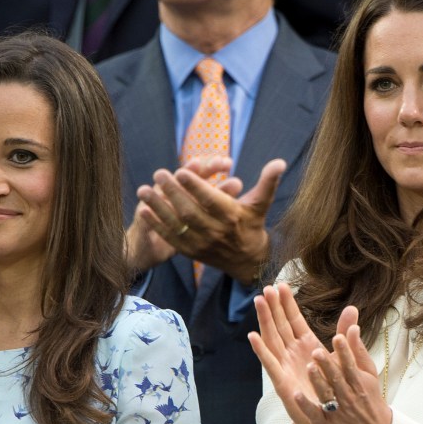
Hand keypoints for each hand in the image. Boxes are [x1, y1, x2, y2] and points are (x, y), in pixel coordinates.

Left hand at [133, 156, 285, 284]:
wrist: (247, 261)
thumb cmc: (252, 226)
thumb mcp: (261, 204)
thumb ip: (268, 182)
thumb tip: (280, 162)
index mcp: (232, 217)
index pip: (211, 200)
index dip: (196, 186)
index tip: (181, 170)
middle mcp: (216, 232)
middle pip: (190, 211)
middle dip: (173, 192)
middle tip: (159, 173)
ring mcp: (201, 244)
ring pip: (177, 225)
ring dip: (158, 207)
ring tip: (143, 189)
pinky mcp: (191, 252)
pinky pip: (170, 238)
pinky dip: (156, 225)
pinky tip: (142, 211)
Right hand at [248, 283, 355, 423]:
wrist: (329, 416)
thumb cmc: (332, 387)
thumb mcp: (340, 355)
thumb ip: (344, 332)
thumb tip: (352, 308)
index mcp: (305, 346)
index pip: (294, 320)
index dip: (287, 303)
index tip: (281, 285)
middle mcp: (292, 353)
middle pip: (280, 325)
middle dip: (273, 307)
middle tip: (267, 287)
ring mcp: (285, 366)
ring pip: (272, 338)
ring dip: (264, 321)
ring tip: (259, 302)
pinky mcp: (281, 381)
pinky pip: (269, 363)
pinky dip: (261, 350)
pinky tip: (253, 336)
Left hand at [304, 324, 393, 423]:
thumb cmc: (368, 396)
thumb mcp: (367, 373)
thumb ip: (358, 350)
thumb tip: (353, 327)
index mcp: (358, 382)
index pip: (350, 364)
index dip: (344, 351)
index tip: (338, 337)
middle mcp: (348, 396)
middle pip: (336, 379)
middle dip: (327, 365)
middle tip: (317, 351)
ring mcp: (337, 411)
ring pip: (325, 395)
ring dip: (317, 382)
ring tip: (309, 367)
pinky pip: (315, 414)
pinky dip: (306, 405)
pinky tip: (297, 394)